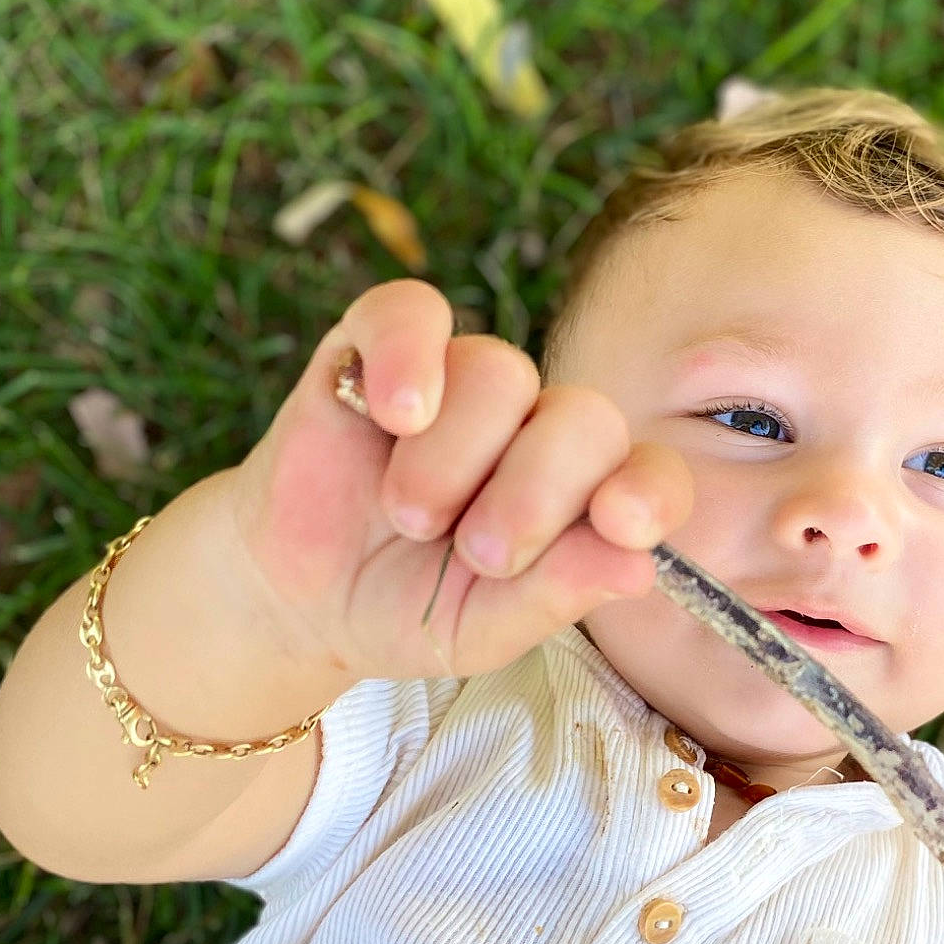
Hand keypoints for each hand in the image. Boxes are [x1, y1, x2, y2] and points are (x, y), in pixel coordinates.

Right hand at [221, 278, 692, 682]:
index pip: (648, 474)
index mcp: (578, 498)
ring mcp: (461, 381)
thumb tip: (638, 565)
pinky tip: (396, 413)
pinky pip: (413, 312)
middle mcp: (533, 428)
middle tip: (478, 555)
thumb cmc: (401, 608)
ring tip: (409, 517)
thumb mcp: (476, 631)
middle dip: (536, 493)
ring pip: (501, 372)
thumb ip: (554, 597)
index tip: (621, 523)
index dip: (649, 492)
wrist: (294, 595)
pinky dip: (408, 356)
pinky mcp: (380, 344)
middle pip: (585, 417)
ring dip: (453, 460)